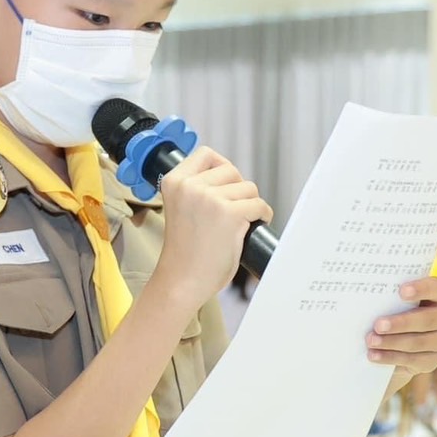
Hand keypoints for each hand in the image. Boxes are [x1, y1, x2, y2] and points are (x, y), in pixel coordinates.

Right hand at [152, 147, 273, 307]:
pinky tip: (252, 227)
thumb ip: (196, 189)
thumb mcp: (181, 208)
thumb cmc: (185, 251)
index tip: (225, 186)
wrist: (181, 281)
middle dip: (238, 189)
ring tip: (240, 223)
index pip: (207, 154)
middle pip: (231, 170)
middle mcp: (190, 186)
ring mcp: (210, 198)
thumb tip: (231, 177)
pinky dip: (262, 215)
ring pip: (248, 187)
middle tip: (233, 211)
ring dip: (250, 204)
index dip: (221, 168)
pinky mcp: (230, 214)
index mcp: (174, 181)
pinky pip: (259, 205)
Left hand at [367, 277, 436, 381]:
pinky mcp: (435, 360)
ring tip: (371, 341)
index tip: (402, 291)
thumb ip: (392, 296)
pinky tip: (375, 355)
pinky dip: (391, 357)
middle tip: (378, 325)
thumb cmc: (398, 310)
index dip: (421, 289)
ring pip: (418, 342)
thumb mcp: (398, 300)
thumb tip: (369, 298)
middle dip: (401, 323)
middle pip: (428, 319)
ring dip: (392, 342)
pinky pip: (413, 359)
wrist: (402, 341)